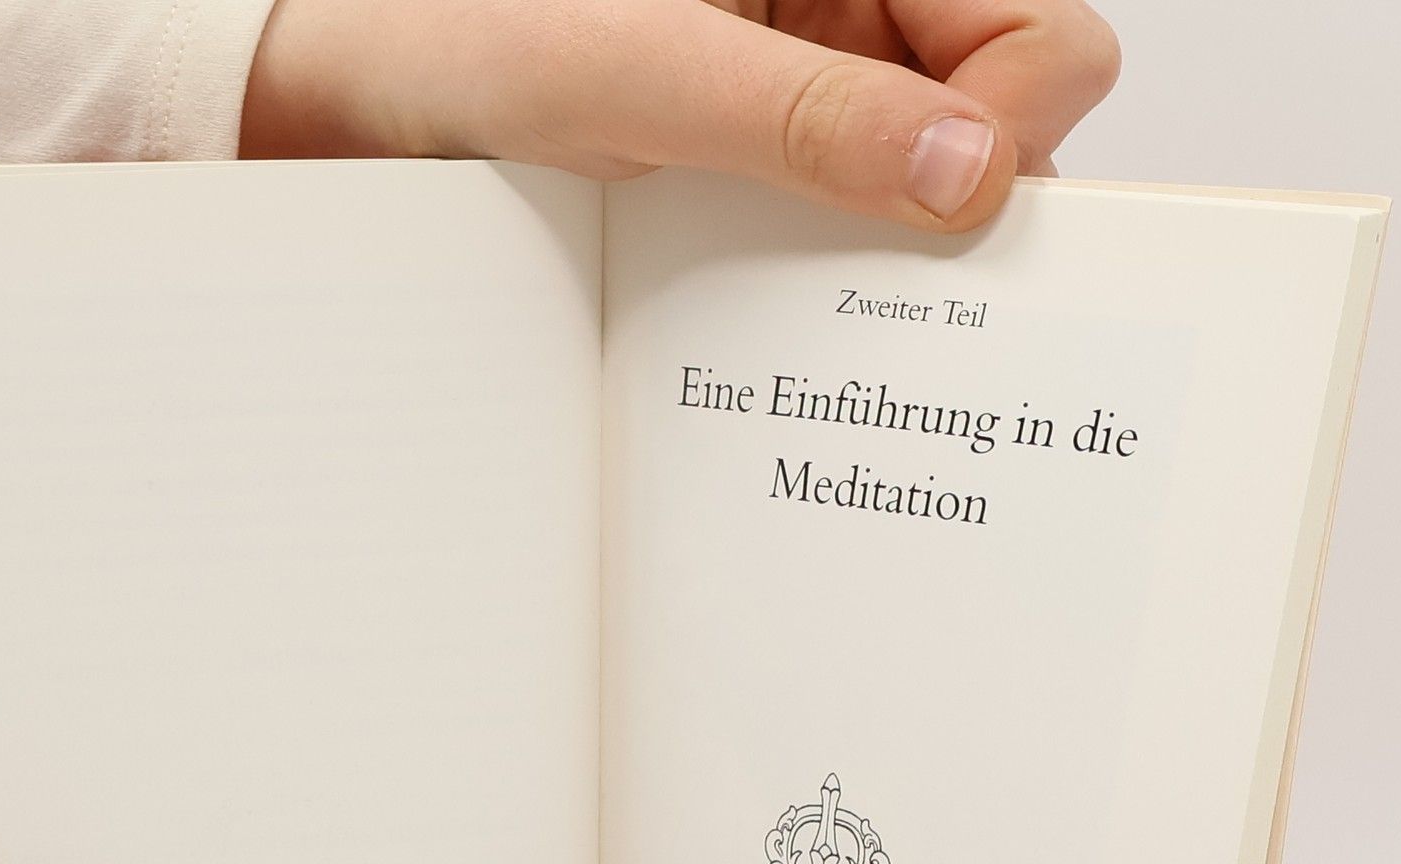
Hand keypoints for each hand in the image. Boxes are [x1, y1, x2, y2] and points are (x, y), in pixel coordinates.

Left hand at [241, 0, 1118, 231]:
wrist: (365, 91)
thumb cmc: (467, 32)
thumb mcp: (640, 71)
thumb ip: (803, 115)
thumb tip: (969, 174)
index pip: (1036, 30)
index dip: (1014, 125)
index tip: (942, 205)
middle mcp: (849, 1)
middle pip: (999, 109)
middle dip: (954, 198)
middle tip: (863, 265)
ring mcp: (811, 78)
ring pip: (927, 176)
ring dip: (882, 244)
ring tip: (787, 278)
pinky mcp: (765, 148)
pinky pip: (842, 215)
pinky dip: (823, 266)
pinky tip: (766, 297)